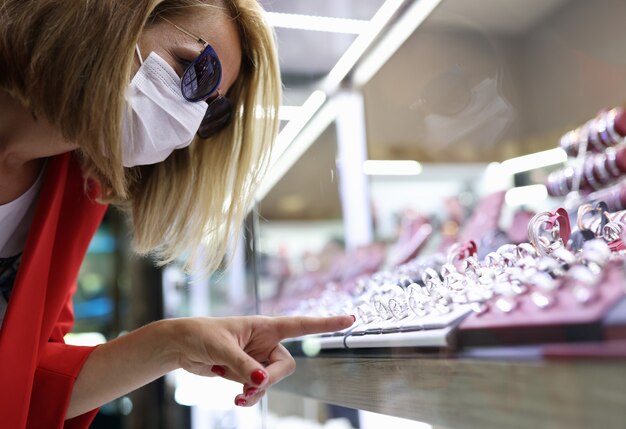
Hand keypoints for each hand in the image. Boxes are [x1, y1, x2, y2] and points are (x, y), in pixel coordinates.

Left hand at [171, 315, 354, 406]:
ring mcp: (257, 359)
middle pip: (285, 365)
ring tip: (239, 396)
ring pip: (272, 380)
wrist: (182, 347)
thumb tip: (262, 382)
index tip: (350, 319)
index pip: (302, 325)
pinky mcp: (247, 372)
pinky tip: (238, 399)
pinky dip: (251, 396)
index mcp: (265, 326)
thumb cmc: (202, 335)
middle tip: (251, 385)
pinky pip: (258, 388)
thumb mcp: (222, 348)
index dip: (326, 323)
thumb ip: (244, 365)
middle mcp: (265, 342)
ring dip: (258, 391)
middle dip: (271, 378)